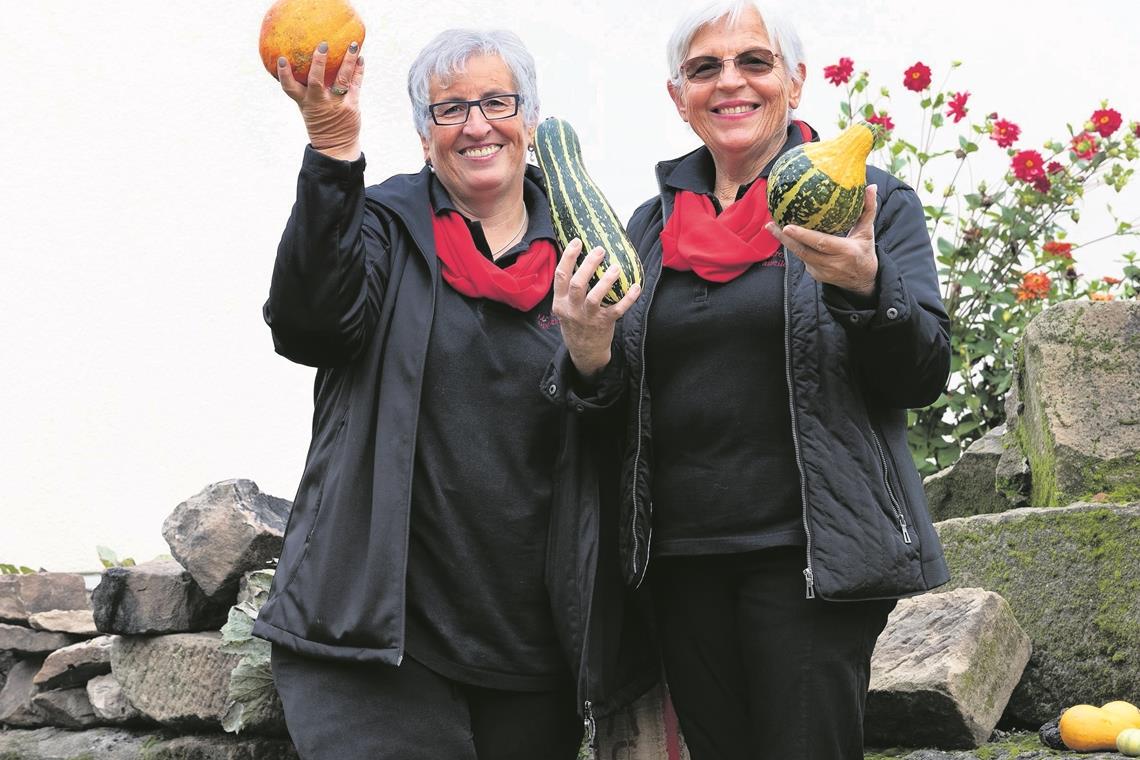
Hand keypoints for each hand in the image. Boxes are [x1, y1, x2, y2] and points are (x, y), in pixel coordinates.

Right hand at [277, 41, 363, 160]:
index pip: (289, 88)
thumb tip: (300, 62)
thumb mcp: (307, 107)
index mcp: (305, 103)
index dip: (284, 74)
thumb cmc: (320, 122)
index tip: (282, 59)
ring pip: (342, 79)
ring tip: (353, 44)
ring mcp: (337, 104)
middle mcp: (319, 103)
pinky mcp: (352, 106)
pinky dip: (358, 70)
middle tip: (323, 45)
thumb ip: (304, 89)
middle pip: (316, 81)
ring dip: (348, 60)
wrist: (336, 146)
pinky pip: (355, 85)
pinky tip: (361, 58)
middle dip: (318, 62)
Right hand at [552, 240, 641, 378]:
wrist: (584, 352)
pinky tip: (636, 287)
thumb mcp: (565, 307)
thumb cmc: (576, 323)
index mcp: (560, 302)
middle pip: (578, 284)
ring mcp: (588, 318)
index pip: (561, 276)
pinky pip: (617, 310)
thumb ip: (569, 288)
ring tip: (616, 267)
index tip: (577, 241)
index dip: (568, 257)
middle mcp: (572, 309)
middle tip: (600, 250)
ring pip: (595, 297)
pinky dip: (628, 299)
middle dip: (589, 265)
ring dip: (606, 281)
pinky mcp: (604, 324)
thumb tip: (581, 257)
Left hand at [766, 185, 878, 296]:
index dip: (804, 235)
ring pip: (800, 255)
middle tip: (771, 224)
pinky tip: (785, 235)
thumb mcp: (867, 231)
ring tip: (772, 226)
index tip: (788, 226)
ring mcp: (822, 272)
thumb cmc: (864, 251)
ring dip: (785, 241)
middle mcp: (832, 264)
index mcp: (846, 251)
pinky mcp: (815, 275)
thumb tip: (871, 187)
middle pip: (803, 251)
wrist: (863, 281)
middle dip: (785, 238)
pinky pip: (803, 259)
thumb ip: (868, 209)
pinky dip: (794, 247)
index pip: (821, 243)